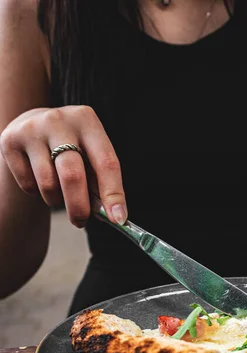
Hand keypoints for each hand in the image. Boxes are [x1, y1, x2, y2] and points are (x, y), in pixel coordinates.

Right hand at [0, 106, 126, 227]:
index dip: (114, 194)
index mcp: (87, 120)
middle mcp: (59, 120)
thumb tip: (113, 214)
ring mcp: (32, 129)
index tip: (119, 218)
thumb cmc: (71, 146)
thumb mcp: (89, 152)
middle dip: (79, 206)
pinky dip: (36, 191)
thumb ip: (100, 180)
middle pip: (72, 175)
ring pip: (48, 184)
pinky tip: (38, 177)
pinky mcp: (10, 141)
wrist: (31, 125)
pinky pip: (28, 184)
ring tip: (59, 193)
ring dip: (56, 200)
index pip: (106, 162)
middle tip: (81, 222)